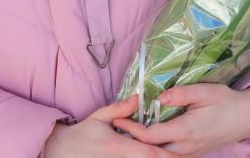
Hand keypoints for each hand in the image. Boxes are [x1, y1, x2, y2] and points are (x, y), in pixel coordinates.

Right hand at [43, 94, 178, 157]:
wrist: (64, 152)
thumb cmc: (83, 133)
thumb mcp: (99, 116)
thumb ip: (120, 108)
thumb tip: (138, 97)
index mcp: (117, 146)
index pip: (147, 153)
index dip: (165, 155)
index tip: (179, 154)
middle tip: (185, 157)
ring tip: (176, 157)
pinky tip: (156, 157)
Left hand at [113, 84, 249, 157]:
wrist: (246, 117)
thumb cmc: (226, 101)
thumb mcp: (206, 91)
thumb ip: (182, 93)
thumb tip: (160, 96)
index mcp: (186, 130)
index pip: (150, 136)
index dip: (132, 129)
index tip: (118, 119)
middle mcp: (185, 147)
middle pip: (151, 150)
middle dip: (133, 142)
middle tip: (117, 128)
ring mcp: (190, 153)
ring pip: (160, 155)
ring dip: (143, 146)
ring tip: (128, 133)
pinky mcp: (192, 153)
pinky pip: (169, 155)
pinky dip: (155, 148)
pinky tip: (147, 138)